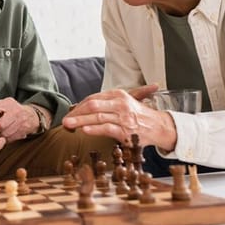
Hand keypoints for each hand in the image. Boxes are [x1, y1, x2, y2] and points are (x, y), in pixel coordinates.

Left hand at [0, 97, 39, 141]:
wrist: (31, 115)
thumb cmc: (14, 109)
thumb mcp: (3, 102)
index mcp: (7, 103)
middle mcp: (15, 112)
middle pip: (0, 125)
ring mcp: (20, 122)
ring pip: (5, 133)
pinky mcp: (23, 131)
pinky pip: (11, 138)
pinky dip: (4, 140)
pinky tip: (2, 137)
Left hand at [61, 84, 177, 149]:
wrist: (159, 126)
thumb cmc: (137, 115)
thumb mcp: (123, 103)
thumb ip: (105, 104)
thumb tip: (82, 108)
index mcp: (117, 94)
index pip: (92, 98)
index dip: (78, 106)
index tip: (69, 113)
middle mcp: (120, 103)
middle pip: (92, 106)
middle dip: (76, 113)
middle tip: (64, 120)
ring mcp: (123, 117)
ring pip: (97, 117)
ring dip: (80, 121)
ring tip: (68, 125)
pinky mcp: (126, 130)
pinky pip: (107, 128)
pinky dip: (94, 128)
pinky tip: (84, 130)